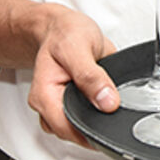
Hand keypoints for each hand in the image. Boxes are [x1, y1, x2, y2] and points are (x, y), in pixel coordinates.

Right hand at [26, 5, 118, 148]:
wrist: (63, 27)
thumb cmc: (65, 33)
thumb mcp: (78, 48)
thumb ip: (92, 76)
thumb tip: (108, 103)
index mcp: (44, 95)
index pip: (64, 128)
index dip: (88, 131)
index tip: (109, 123)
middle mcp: (50, 105)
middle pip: (72, 133)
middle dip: (93, 129)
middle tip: (115, 114)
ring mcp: (61, 105)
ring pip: (79, 128)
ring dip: (96, 123)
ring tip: (111, 106)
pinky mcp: (74, 102)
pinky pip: (86, 117)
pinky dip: (98, 114)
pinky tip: (108, 103)